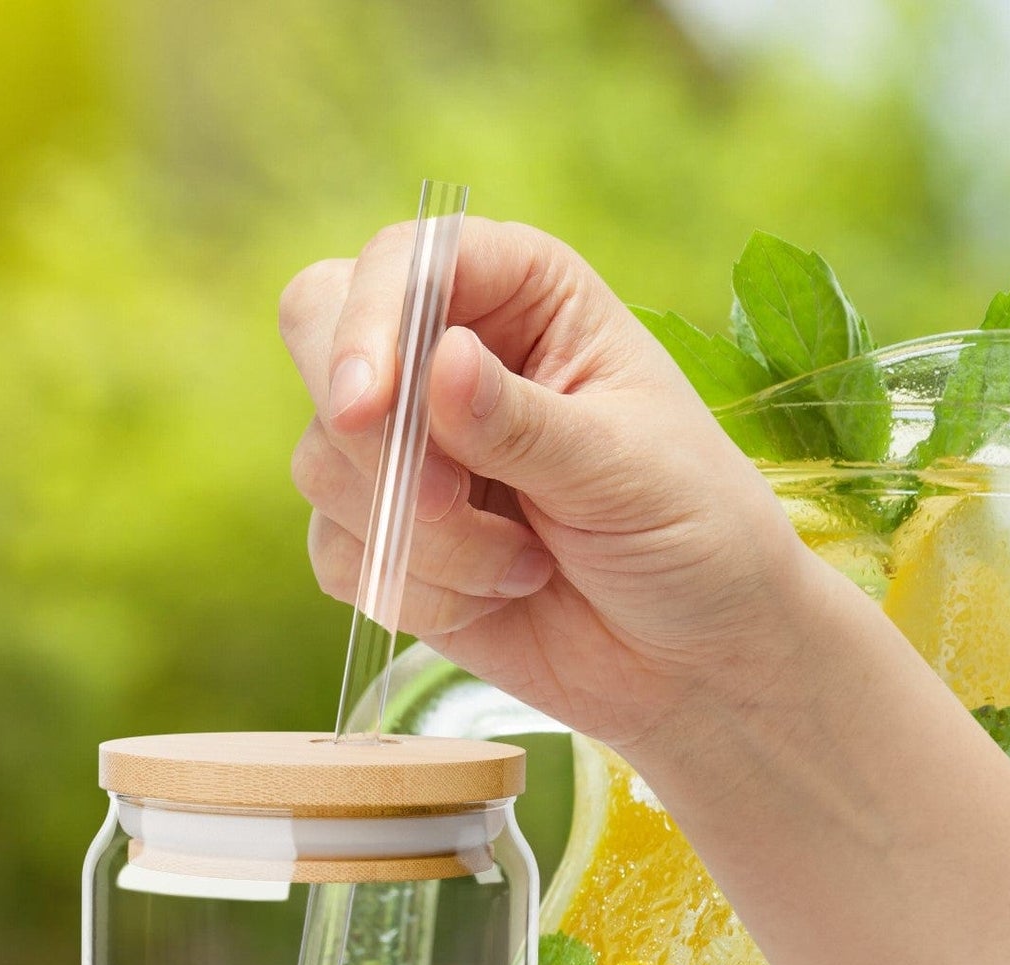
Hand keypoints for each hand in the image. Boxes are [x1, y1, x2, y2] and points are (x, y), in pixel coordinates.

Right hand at [281, 218, 822, 750]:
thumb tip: (439, 363)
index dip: (368, 324)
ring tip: (524, 565)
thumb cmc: (689, 532)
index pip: (402, 263)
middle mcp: (447, 353)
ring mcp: (407, 448)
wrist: (691, 656)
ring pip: (325, 464)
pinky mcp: (386, 537)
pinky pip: (338, 554)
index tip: (368, 409)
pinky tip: (496, 597)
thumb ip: (521, 423)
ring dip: (421, 537)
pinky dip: (413, 592)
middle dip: (367, 433)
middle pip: (317, 333)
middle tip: (442, 500)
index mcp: (521, 293)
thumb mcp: (621, 468)